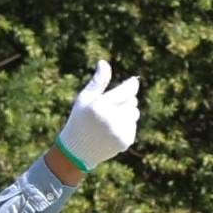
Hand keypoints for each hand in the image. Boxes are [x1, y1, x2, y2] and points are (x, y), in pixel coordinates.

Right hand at [54, 56, 144, 171]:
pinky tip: (111, 130)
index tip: (133, 81)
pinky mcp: (125, 141)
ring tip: (110, 119)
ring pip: (134, 113)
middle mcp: (110, 119)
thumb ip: (97, 81)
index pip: (126, 90)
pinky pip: (133, 126)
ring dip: (127, 113)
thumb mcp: (85, 99)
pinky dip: (126, 126)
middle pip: (132, 101)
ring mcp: (119, 131)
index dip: (132, 85)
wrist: (77, 150)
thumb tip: (104, 62)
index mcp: (99, 106)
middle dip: (125, 101)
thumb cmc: (80, 119)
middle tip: (110, 107)